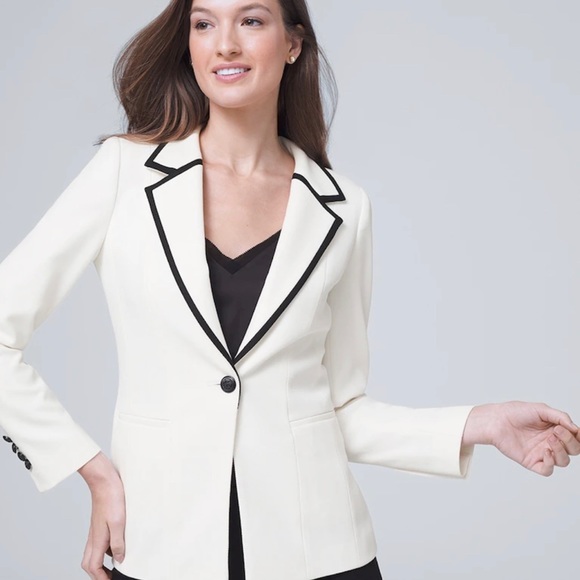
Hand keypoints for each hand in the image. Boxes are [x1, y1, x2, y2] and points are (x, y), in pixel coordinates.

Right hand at [78, 452, 125, 578]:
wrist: (104, 480)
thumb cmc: (112, 498)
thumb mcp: (119, 522)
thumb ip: (119, 542)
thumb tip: (120, 559)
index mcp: (97, 539)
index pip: (93, 566)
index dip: (100, 577)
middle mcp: (94, 536)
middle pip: (89, 562)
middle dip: (97, 573)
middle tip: (109, 577)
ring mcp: (96, 529)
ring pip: (93, 552)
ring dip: (101, 562)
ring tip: (115, 564)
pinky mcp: (100, 522)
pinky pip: (99, 541)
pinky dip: (106, 548)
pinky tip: (117, 544)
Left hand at [464, 402, 579, 475]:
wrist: (496, 420)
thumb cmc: (515, 412)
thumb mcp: (541, 409)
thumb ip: (560, 417)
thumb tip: (575, 428)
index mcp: (555, 429)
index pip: (576, 438)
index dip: (578, 437)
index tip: (575, 431)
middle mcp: (550, 442)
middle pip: (573, 450)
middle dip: (570, 441)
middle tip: (556, 431)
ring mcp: (541, 453)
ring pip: (563, 461)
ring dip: (561, 451)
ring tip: (549, 439)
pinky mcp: (531, 461)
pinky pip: (547, 470)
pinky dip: (550, 463)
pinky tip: (545, 451)